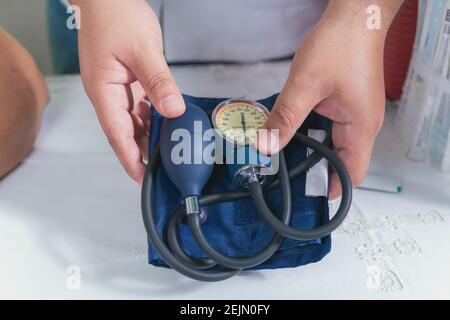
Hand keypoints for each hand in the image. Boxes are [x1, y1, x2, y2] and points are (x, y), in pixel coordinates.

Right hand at [74, 0, 184, 183]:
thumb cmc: (117, 15)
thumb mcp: (143, 50)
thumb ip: (159, 83)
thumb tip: (173, 111)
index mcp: (103, 90)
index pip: (117, 134)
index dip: (131, 158)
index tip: (143, 178)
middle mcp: (107, 94)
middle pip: (124, 132)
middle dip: (142, 152)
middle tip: (164, 169)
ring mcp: (115, 88)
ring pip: (132, 121)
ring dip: (149, 135)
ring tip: (169, 149)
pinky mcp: (125, 81)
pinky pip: (138, 107)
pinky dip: (151, 117)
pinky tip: (165, 121)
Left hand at [260, 1, 401, 198]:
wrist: (356, 16)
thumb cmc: (342, 44)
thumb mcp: (305, 85)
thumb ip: (285, 118)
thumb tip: (266, 145)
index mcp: (360, 127)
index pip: (352, 173)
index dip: (333, 189)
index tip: (311, 199)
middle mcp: (361, 124)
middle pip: (340, 161)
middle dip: (315, 171)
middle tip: (286, 176)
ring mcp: (354, 113)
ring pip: (332, 144)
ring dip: (310, 150)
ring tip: (284, 155)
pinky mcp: (346, 103)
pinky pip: (329, 128)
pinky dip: (311, 133)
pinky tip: (292, 131)